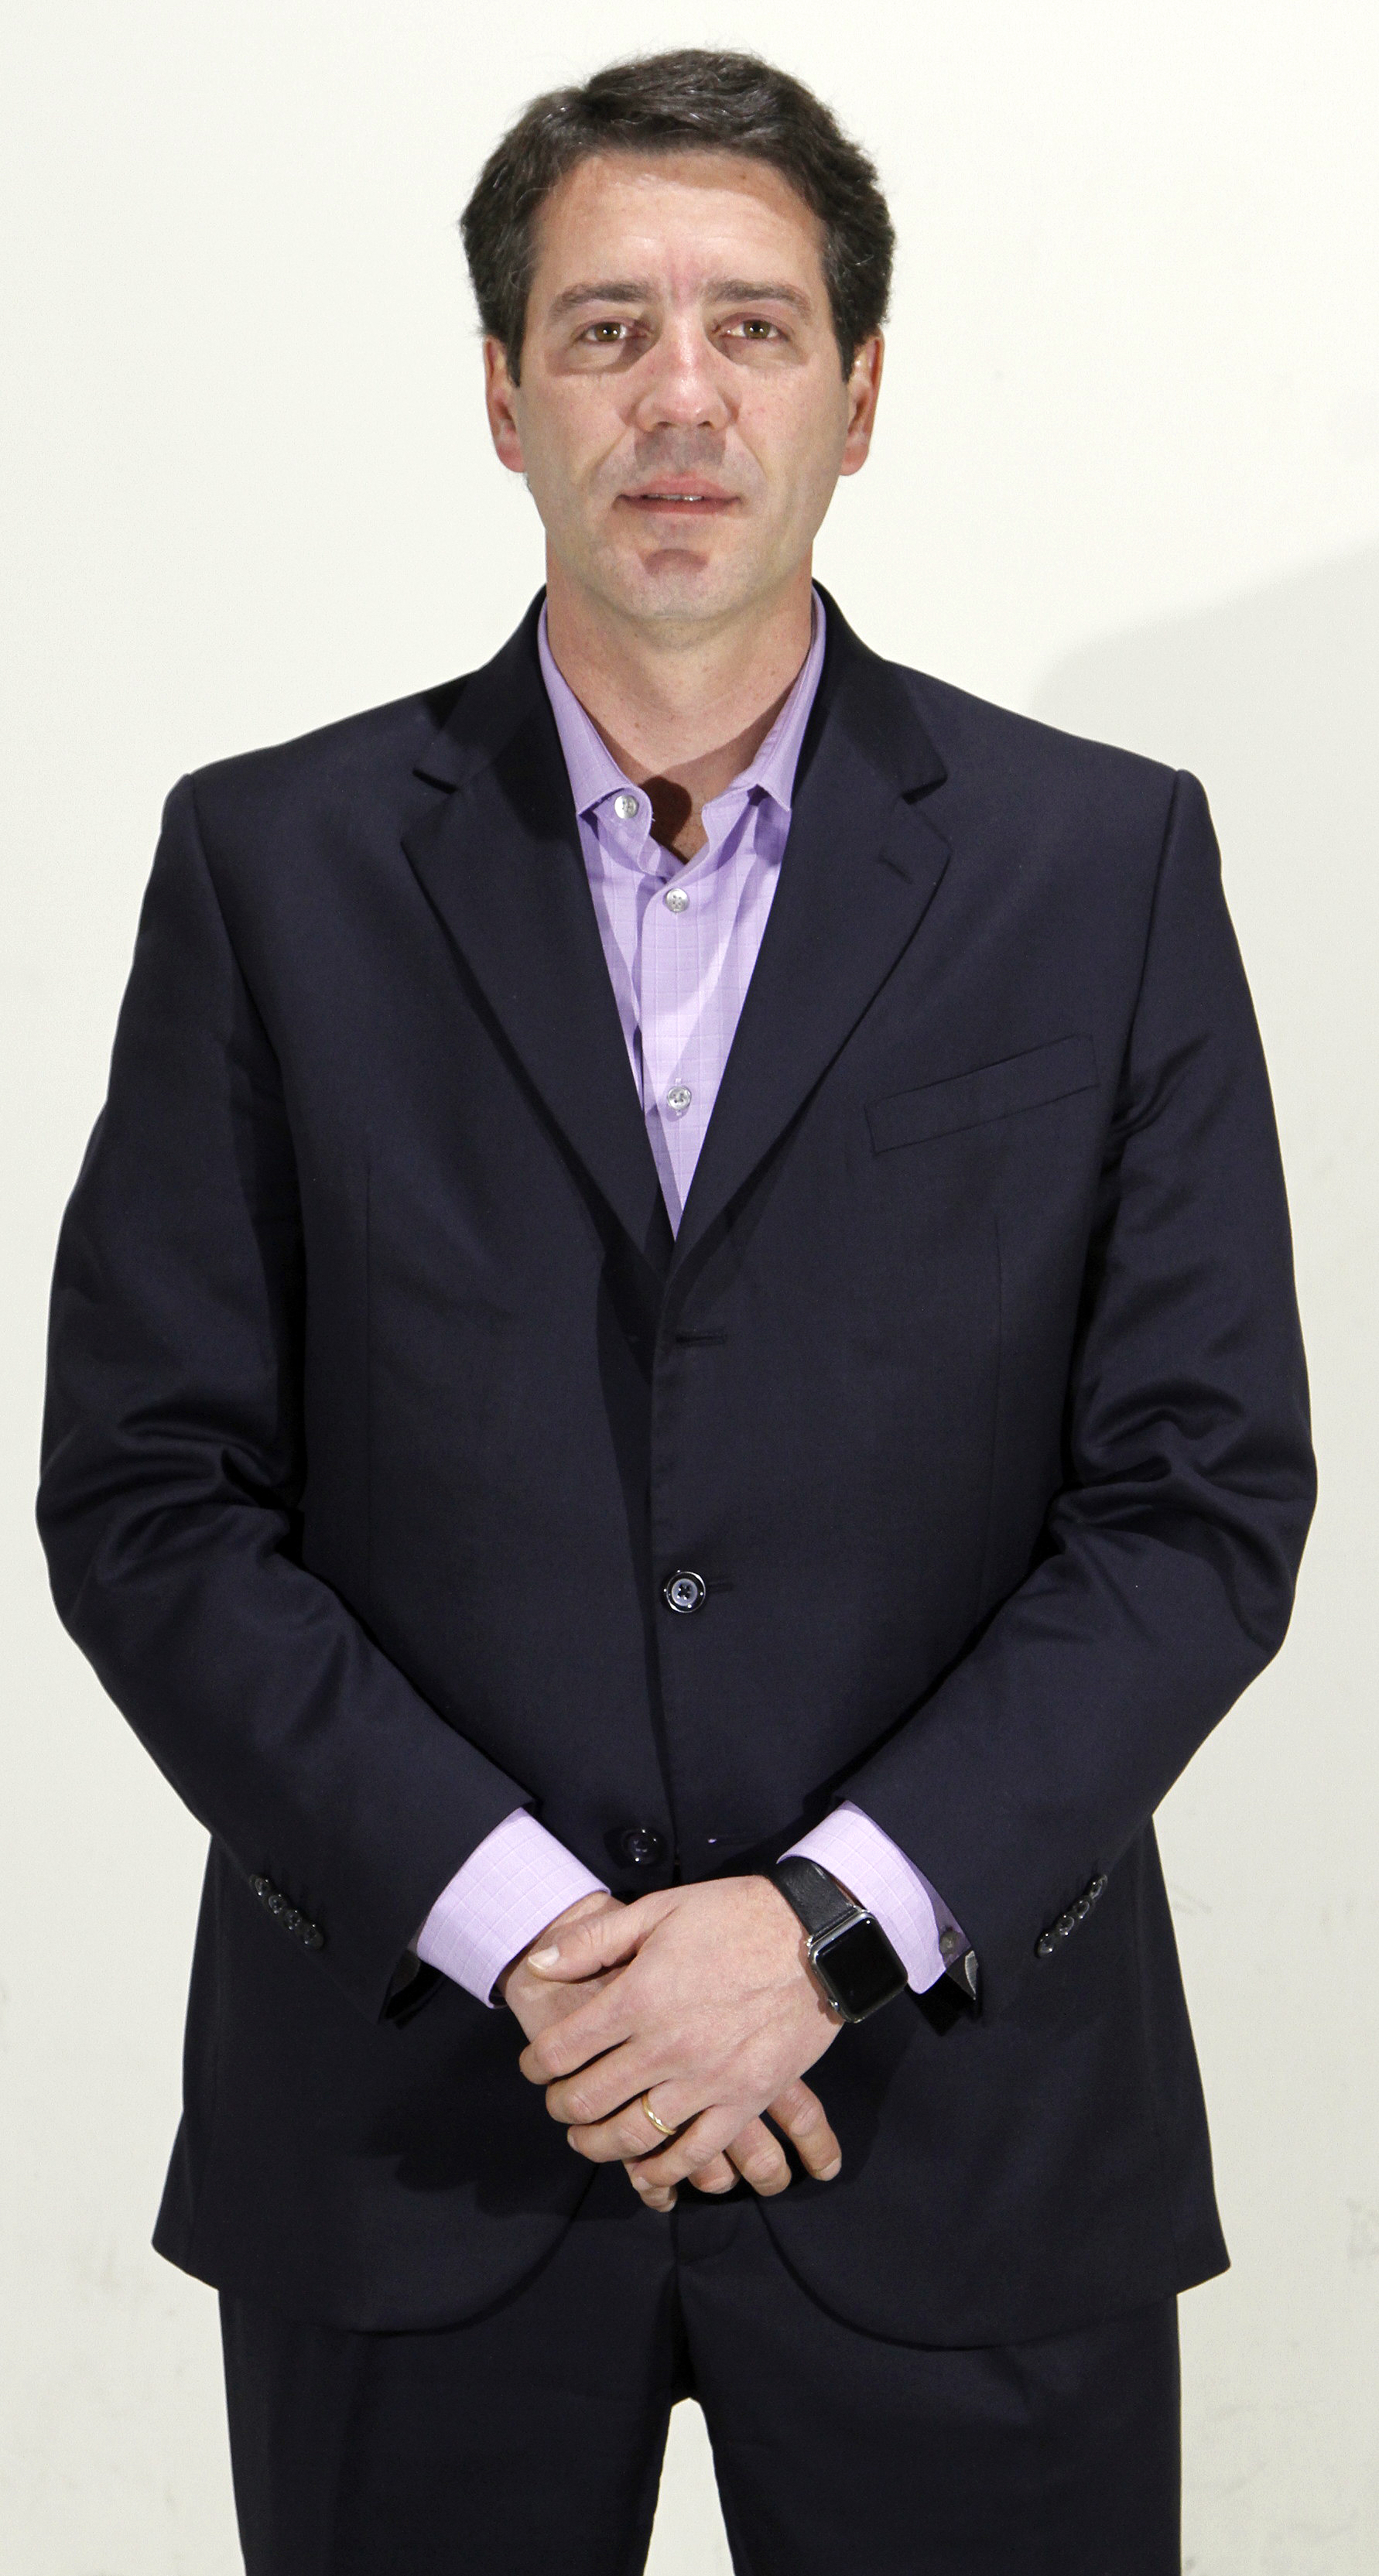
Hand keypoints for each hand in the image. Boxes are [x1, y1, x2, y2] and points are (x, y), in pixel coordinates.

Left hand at [518, 1876, 844, 2198]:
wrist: (816, 1936)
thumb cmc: (735, 1915)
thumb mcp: (658, 1910)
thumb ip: (593, 1939)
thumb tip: (538, 1963)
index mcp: (639, 1997)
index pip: (563, 2049)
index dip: (536, 2063)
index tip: (534, 2065)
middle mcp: (666, 2046)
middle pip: (589, 2099)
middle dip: (561, 2107)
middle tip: (557, 2103)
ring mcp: (707, 2079)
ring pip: (633, 2134)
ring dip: (598, 2145)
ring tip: (587, 2139)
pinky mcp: (745, 2100)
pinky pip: (695, 2153)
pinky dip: (663, 2171)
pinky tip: (646, 2170)